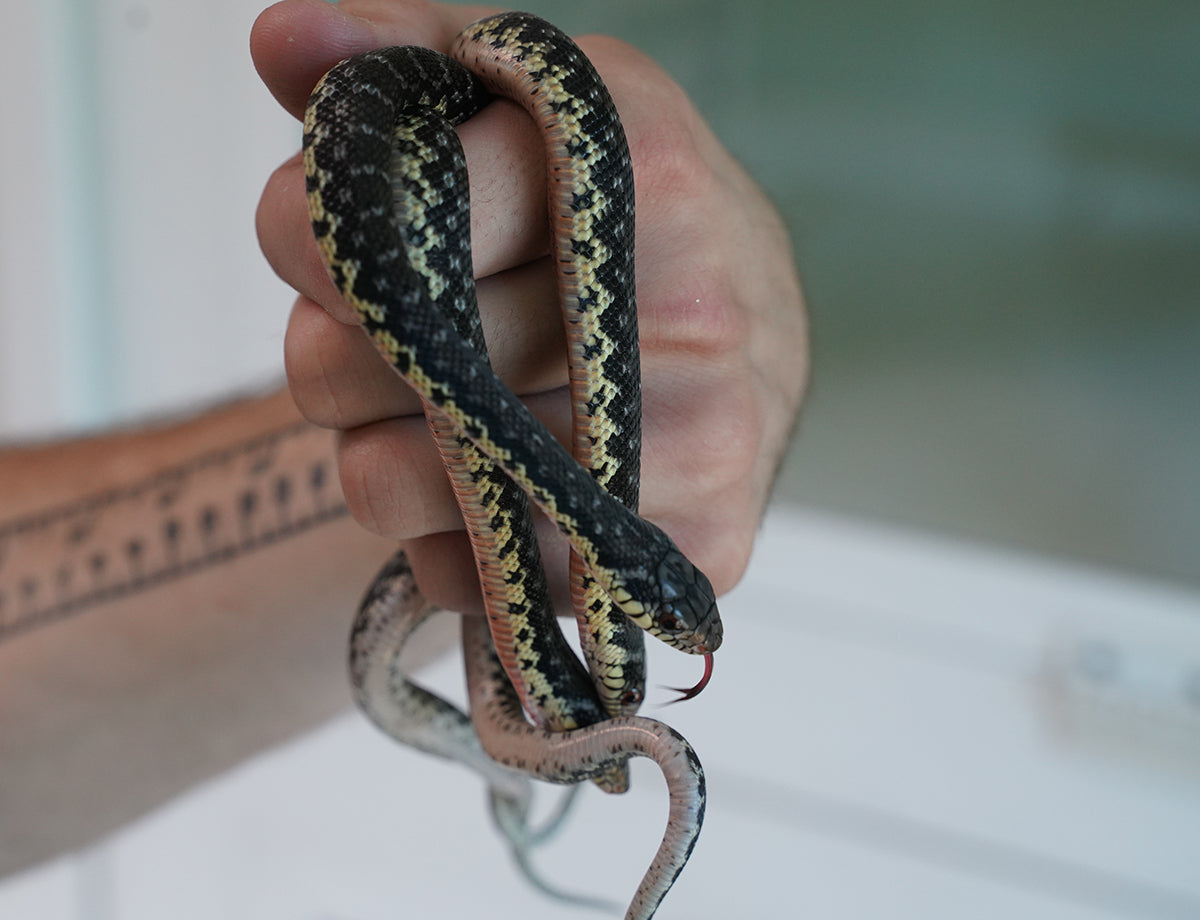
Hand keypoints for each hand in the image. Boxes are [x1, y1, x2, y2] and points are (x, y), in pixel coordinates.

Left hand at [251, 0, 807, 613]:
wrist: (757, 340)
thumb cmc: (610, 226)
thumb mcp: (522, 116)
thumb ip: (403, 61)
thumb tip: (288, 37)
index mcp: (647, 165)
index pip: (409, 210)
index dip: (312, 232)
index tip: (312, 241)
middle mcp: (698, 302)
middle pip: (387, 358)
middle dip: (335, 353)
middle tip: (382, 341)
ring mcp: (708, 439)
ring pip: (398, 483)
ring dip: (376, 454)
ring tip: (433, 419)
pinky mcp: (702, 547)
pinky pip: (474, 578)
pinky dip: (448, 542)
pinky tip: (493, 493)